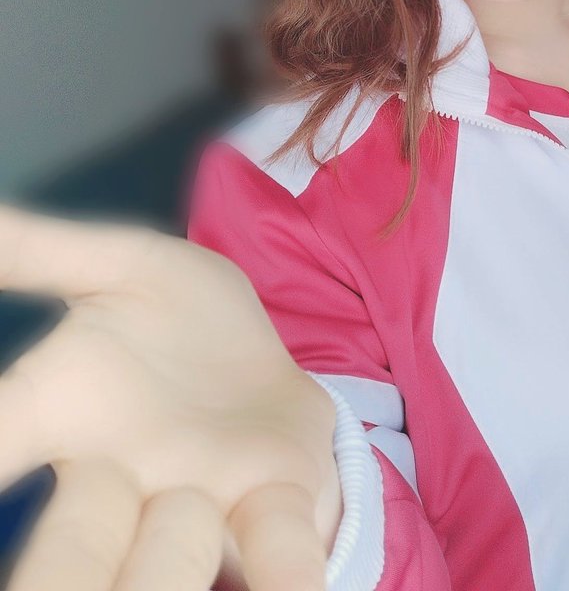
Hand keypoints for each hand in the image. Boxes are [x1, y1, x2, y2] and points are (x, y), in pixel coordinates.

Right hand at [0, 203, 341, 589]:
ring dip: (159, 572)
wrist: (278, 370)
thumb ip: (45, 250)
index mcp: (59, 414)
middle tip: (62, 567)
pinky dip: (285, 573)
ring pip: (161, 568)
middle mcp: (115, 483)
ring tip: (171, 546)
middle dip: (60, 560)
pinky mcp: (277, 507)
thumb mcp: (124, 267)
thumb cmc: (183, 326)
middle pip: (62, 544)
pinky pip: (278, 552)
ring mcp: (197, 505)